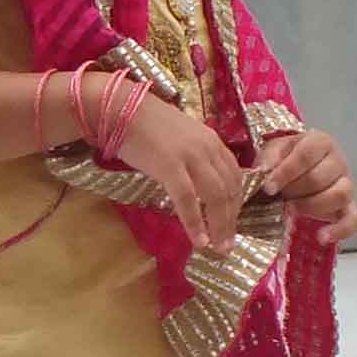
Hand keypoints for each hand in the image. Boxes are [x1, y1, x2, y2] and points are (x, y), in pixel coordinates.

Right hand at [109, 84, 243, 251]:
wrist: (120, 109)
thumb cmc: (146, 125)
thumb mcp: (181, 138)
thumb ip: (195, 158)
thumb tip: (200, 187)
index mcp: (212, 140)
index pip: (235, 176)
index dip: (236, 204)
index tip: (232, 224)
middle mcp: (208, 148)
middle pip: (229, 190)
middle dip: (231, 221)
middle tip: (227, 245)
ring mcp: (190, 157)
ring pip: (215, 197)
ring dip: (219, 226)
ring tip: (217, 248)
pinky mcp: (169, 166)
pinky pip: (187, 200)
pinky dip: (195, 223)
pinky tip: (198, 240)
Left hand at [255, 128, 356, 243]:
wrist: (296, 173)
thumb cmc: (284, 160)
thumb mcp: (273, 152)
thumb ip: (268, 160)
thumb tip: (264, 173)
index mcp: (320, 142)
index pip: (306, 154)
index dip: (286, 172)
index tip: (268, 188)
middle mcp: (338, 161)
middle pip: (320, 177)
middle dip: (294, 191)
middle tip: (278, 197)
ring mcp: (347, 185)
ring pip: (340, 195)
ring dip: (311, 206)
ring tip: (292, 210)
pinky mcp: (350, 207)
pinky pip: (354, 220)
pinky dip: (340, 230)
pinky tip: (321, 237)